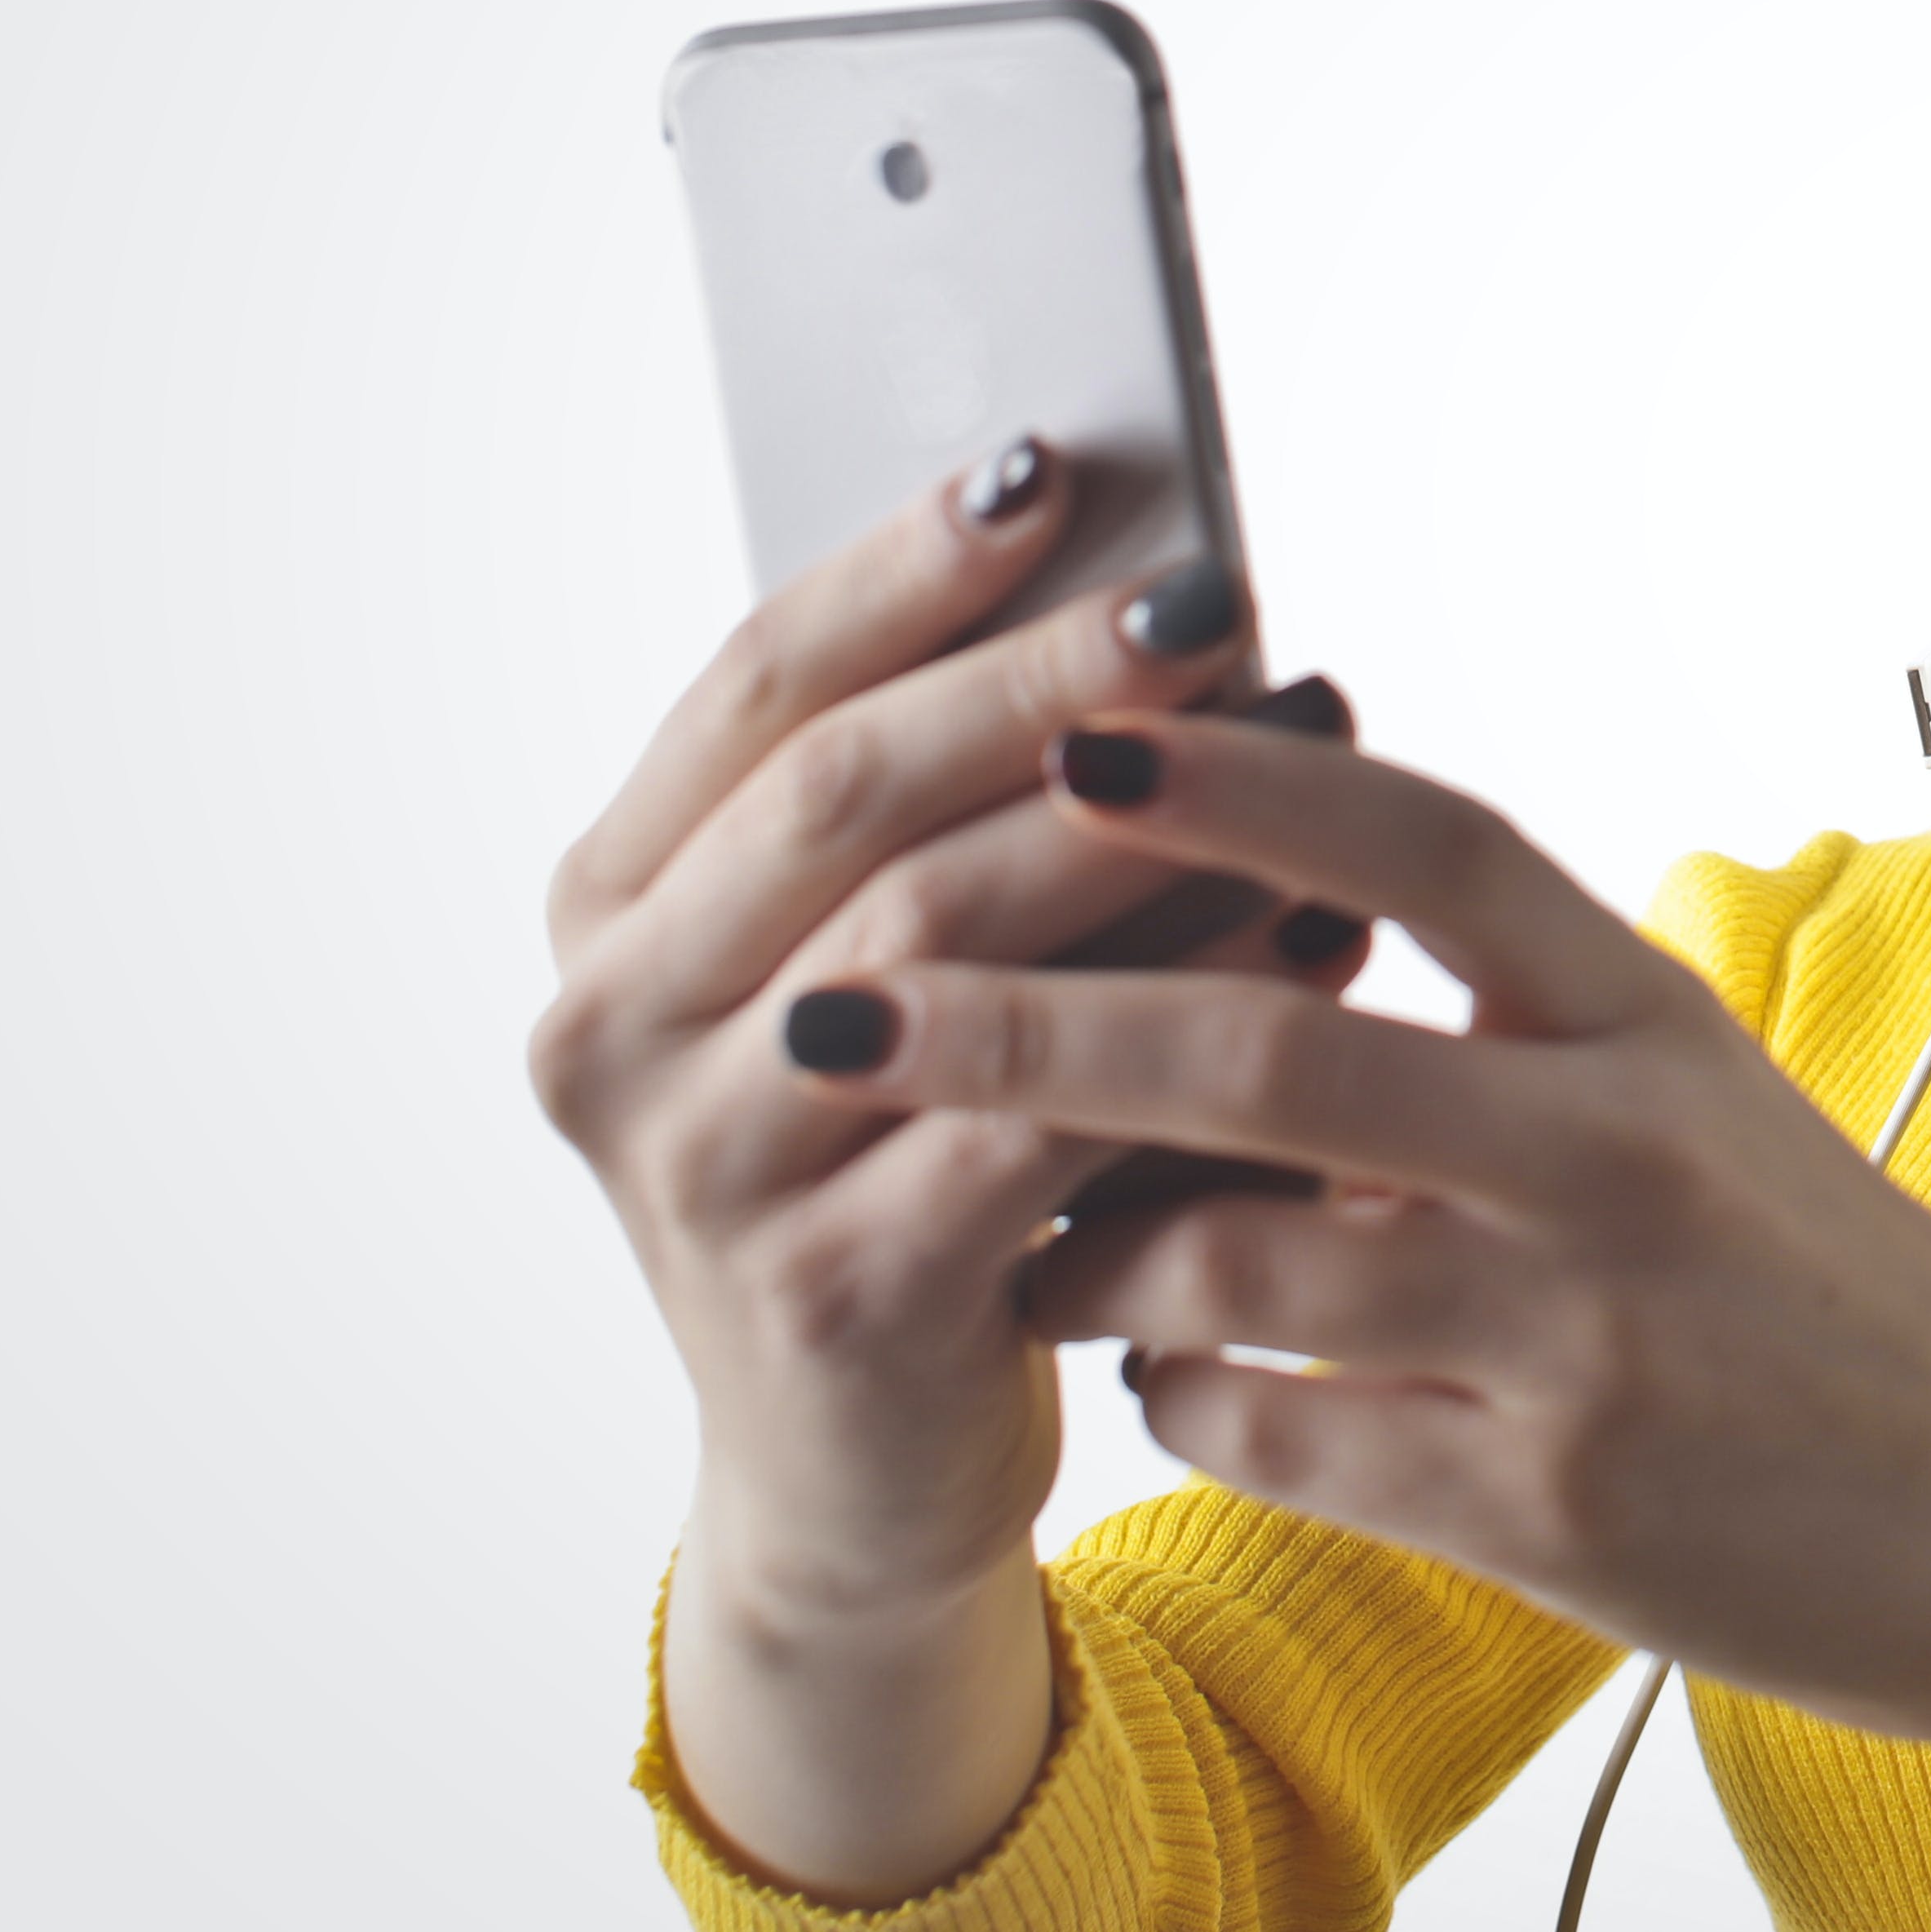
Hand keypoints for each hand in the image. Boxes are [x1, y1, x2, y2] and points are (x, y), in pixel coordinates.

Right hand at [531, 445, 1353, 1898]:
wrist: (872, 1473)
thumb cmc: (921, 1162)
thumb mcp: (920, 965)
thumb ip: (968, 803)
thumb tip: (1162, 588)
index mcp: (610, 907)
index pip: (758, 688)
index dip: (905, 567)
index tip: (1055, 458)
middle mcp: (610, 1028)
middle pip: (847, 798)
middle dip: (1045, 680)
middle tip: (1221, 592)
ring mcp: (699, 1171)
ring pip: (940, 950)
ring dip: (1141, 831)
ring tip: (1308, 733)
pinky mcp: (825, 1298)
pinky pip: (1026, 1122)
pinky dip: (1182, 1019)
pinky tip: (1320, 947)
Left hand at [787, 706, 1930, 1931]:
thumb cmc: (1831, 1302)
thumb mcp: (1703, 1107)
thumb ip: (1512, 1016)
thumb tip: (1265, 917)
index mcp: (1648, 1019)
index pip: (1419, 842)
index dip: (1233, 778)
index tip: (1062, 727)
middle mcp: (1613, 1153)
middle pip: (1267, 1048)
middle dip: (1026, 1020)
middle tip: (847, 997)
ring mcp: (1579, 1339)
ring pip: (1236, 1264)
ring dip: (1077, 1250)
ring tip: (997, 1238)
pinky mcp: (1552, 1515)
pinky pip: (1281, 1442)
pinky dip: (1181, 1407)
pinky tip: (1160, 1385)